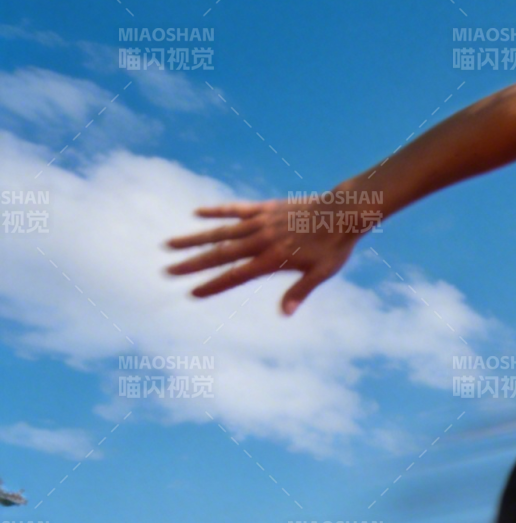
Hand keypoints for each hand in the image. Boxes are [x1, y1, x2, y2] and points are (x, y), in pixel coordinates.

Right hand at [164, 195, 368, 315]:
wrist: (342, 213)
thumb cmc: (335, 247)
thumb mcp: (321, 274)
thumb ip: (300, 291)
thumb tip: (285, 313)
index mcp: (272, 260)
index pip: (236, 276)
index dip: (213, 285)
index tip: (192, 292)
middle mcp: (260, 240)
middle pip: (219, 254)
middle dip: (192, 264)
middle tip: (167, 270)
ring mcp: (260, 222)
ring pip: (220, 231)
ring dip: (194, 238)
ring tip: (170, 243)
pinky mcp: (264, 208)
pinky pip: (235, 209)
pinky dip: (216, 211)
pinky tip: (197, 212)